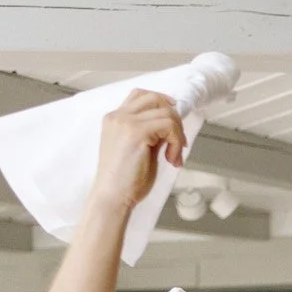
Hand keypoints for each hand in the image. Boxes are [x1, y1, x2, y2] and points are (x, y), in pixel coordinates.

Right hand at [90, 89, 187, 211]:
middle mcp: (118, 116)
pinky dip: (177, 142)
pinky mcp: (136, 132)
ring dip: (178, 135)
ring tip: (173, 156)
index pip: (141, 95)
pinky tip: (171, 159)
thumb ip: (151, 134)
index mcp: (115, 119)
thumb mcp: (139, 149)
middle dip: (174, 119)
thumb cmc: (125, 180)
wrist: (112, 196)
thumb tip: (170, 126)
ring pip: (166, 112)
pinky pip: (169, 126)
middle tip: (179, 143)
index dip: (162, 103)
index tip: (174, 123)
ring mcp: (126, 122)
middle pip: (155, 98)